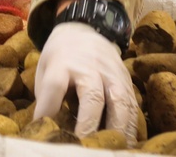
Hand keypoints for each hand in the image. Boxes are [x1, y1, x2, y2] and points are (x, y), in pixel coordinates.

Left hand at [33, 22, 137, 142]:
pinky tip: (127, 141)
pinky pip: (132, 104)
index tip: (43, 126)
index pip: (55, 85)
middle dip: (89, 125)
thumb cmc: (60, 58)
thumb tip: (48, 128)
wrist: (82, 30)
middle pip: (92, 95)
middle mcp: (88, 66)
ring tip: (112, 148)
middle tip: (83, 146)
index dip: (48, 107)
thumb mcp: (46, 69)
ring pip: (119, 101)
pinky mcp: (125, 78)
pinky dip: (131, 125)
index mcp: (62, 62)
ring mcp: (110, 71)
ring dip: (116, 129)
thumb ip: (47, 96)